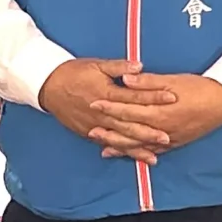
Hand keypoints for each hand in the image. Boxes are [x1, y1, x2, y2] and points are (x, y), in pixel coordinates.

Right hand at [38, 57, 161, 159]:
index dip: (154, 97)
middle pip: (129, 124)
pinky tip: (132, 157)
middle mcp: (102, 112)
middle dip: (149, 132)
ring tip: (154, 155)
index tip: (172, 98)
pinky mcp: (89, 133)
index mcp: (106, 93)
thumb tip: (139, 67)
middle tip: (168, 137)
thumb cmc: (74, 73)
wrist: (49, 86)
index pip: (136, 96)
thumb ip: (119, 67)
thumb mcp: (97, 65)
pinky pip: (108, 144)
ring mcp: (95, 125)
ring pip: (119, 139)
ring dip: (137, 147)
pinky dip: (121, 151)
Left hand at [83, 71, 221, 158]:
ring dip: (120, 146)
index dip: (109, 107)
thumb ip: (148, 82)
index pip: (127, 109)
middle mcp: (161, 128)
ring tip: (103, 147)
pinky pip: (152, 151)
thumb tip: (126, 79)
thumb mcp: (172, 80)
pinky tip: (129, 154)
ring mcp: (167, 138)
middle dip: (109, 130)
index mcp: (158, 111)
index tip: (94, 103)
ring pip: (139, 145)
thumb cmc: (198, 89)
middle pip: (129, 130)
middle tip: (90, 129)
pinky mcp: (174, 143)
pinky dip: (138, 153)